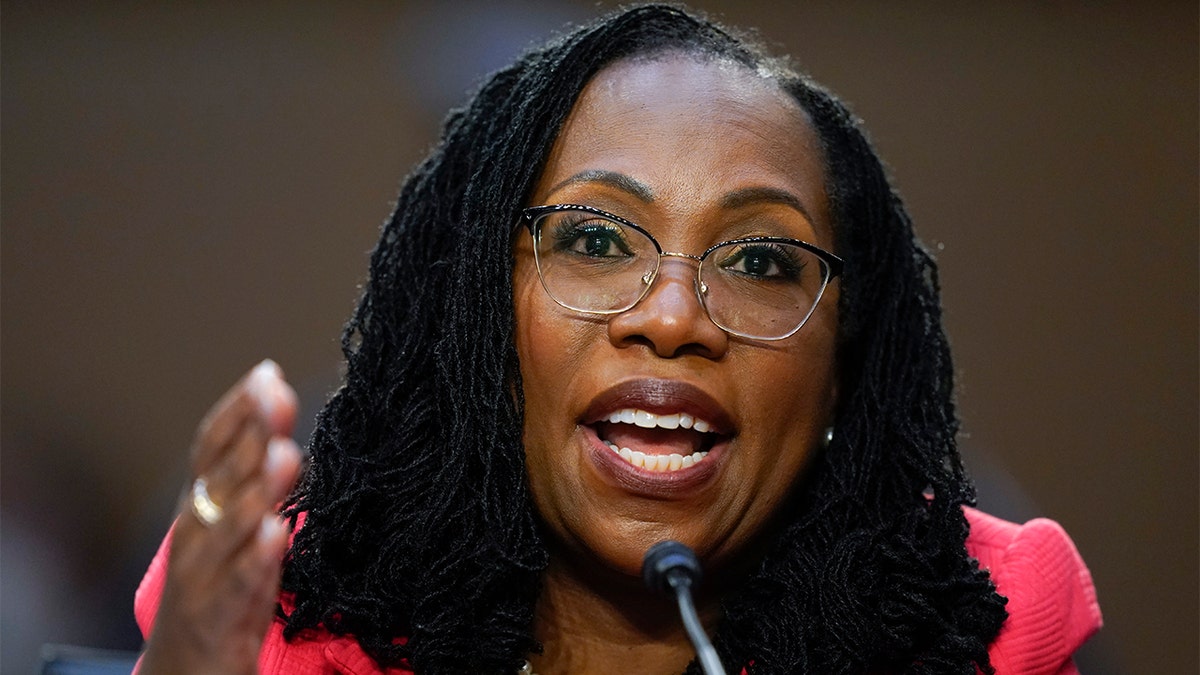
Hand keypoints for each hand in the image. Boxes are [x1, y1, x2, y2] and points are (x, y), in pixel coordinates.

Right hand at [139, 360, 303, 673]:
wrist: (183, 671)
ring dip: (256, 488)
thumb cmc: (219, 588)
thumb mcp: (236, 528)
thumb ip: (256, 479)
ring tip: (285, 455)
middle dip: (250, 433)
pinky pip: (237, 584)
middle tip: (278, 395)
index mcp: (202, 504)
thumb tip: (282, 427)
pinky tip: (277, 534)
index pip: (211, 446)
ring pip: (227, 526)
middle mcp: (195, 531)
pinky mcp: (215, 616)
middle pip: (221, 474)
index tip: (266, 373)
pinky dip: (255, 559)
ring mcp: (201, 574)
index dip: (236, 409)